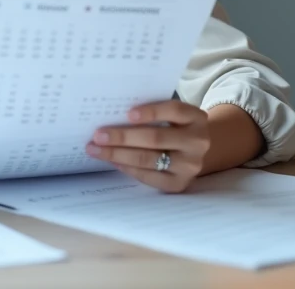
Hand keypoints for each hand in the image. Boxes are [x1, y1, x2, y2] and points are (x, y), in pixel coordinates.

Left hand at [85, 100, 209, 192]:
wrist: (194, 152)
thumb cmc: (174, 127)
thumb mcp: (172, 116)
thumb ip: (152, 112)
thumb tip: (112, 116)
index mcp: (196, 118)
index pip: (174, 110)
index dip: (151, 112)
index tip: (127, 113)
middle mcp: (198, 142)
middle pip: (155, 138)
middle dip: (122, 137)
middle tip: (98, 135)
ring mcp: (190, 165)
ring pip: (149, 159)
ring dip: (118, 155)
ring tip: (96, 150)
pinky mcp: (180, 184)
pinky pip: (149, 177)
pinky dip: (128, 168)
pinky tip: (113, 162)